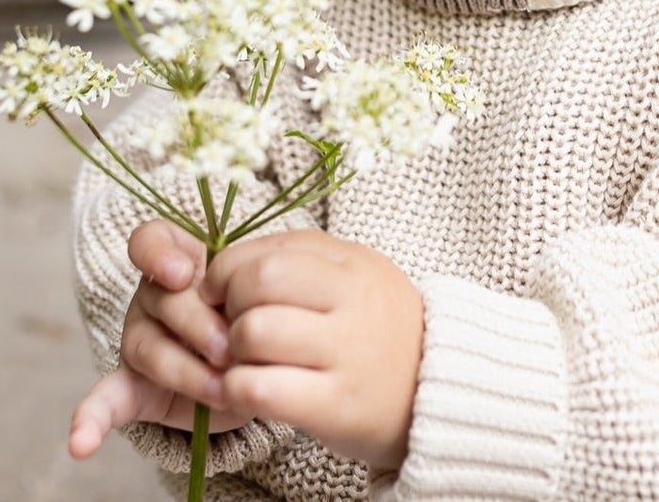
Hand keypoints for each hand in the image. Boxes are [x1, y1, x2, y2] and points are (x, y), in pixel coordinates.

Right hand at [68, 220, 255, 458]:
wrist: (247, 366)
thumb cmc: (250, 316)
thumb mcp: (255, 294)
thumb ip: (247, 290)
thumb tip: (252, 310)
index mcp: (180, 259)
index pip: (151, 240)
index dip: (160, 255)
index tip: (181, 274)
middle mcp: (152, 295)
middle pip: (163, 299)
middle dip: (200, 325)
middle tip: (230, 348)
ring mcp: (138, 339)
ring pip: (150, 349)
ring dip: (187, 372)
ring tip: (223, 388)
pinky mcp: (131, 387)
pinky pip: (105, 399)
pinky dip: (90, 421)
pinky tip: (81, 443)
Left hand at [202, 231, 423, 470]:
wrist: (435, 387)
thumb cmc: (376, 325)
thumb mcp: (351, 273)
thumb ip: (295, 261)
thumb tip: (222, 270)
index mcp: (349, 262)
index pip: (265, 252)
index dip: (226, 272)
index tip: (223, 293)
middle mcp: (351, 300)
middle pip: (256, 284)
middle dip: (229, 307)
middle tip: (236, 327)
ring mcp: (346, 353)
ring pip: (253, 333)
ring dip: (232, 351)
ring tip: (247, 361)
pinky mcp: (337, 406)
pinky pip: (260, 388)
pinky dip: (238, 389)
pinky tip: (250, 391)